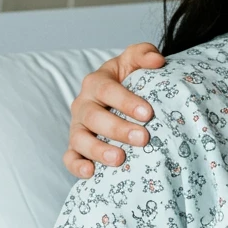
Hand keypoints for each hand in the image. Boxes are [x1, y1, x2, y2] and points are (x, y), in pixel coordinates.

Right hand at [63, 42, 165, 178]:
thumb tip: (157, 60)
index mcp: (96, 82)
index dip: (126, 101)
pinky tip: (91, 173)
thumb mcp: (136, 60)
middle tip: (143, 138)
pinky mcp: (76, 146)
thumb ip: (144, 54)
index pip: (107, 90)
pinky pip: (70, 157)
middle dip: (118, 129)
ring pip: (79, 139)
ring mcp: (78, 126)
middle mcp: (83, 104)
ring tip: (119, 158)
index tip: (148, 113)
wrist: (122, 94)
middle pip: (94, 117)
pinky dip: (76, 166)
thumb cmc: (130, 77)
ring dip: (98, 150)